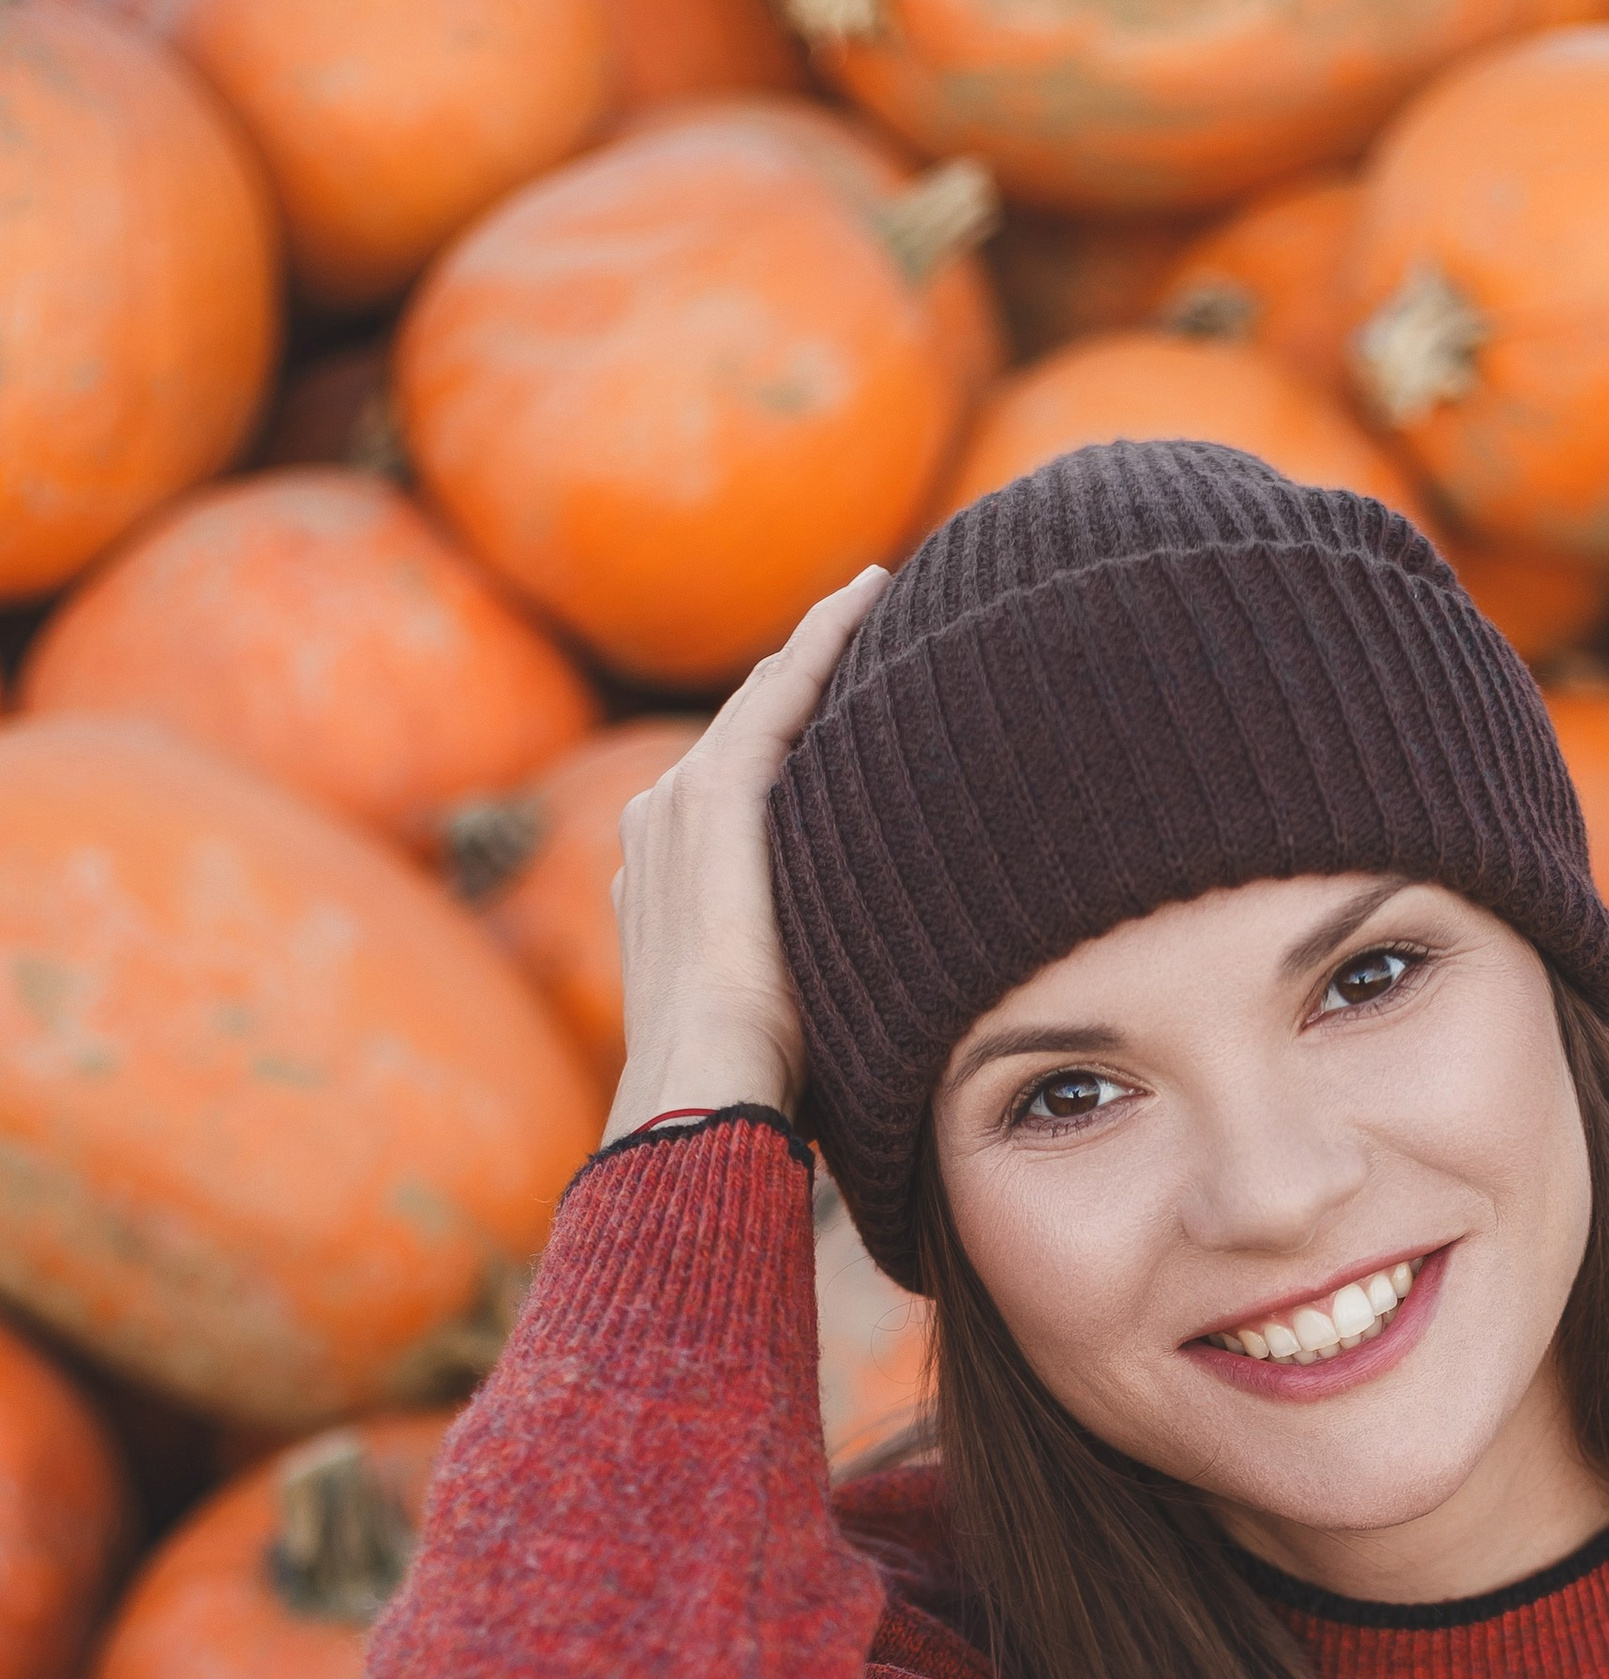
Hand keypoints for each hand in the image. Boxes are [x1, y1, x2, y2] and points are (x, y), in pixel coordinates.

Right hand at [603, 567, 885, 1144]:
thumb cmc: (749, 1082)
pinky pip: (781, 691)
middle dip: (808, 672)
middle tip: (873, 618)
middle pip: (751, 726)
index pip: (743, 783)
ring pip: (768, 697)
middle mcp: (661, 823)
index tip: (851, 700)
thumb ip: (806, 979)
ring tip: (878, 596)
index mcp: (667, 876)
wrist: (707, 1080)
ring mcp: (681, 803)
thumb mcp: (778, 1014)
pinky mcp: (717, 793)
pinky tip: (869, 600)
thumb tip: (877, 1005)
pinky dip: (824, 639)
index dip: (796, 733)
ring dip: (822, 642)